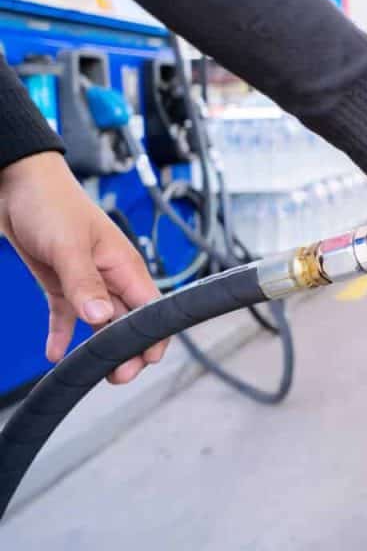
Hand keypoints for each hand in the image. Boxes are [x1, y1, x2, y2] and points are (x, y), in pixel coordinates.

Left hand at [0, 152, 165, 382]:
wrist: (16, 185)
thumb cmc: (52, 204)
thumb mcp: (68, 245)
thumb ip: (85, 283)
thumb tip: (101, 318)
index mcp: (125, 265)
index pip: (150, 308)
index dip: (153, 336)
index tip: (145, 361)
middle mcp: (111, 276)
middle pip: (128, 321)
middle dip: (126, 351)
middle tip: (116, 377)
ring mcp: (87, 281)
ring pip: (101, 323)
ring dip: (98, 347)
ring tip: (90, 372)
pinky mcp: (62, 283)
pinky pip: (67, 316)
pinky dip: (64, 335)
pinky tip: (56, 353)